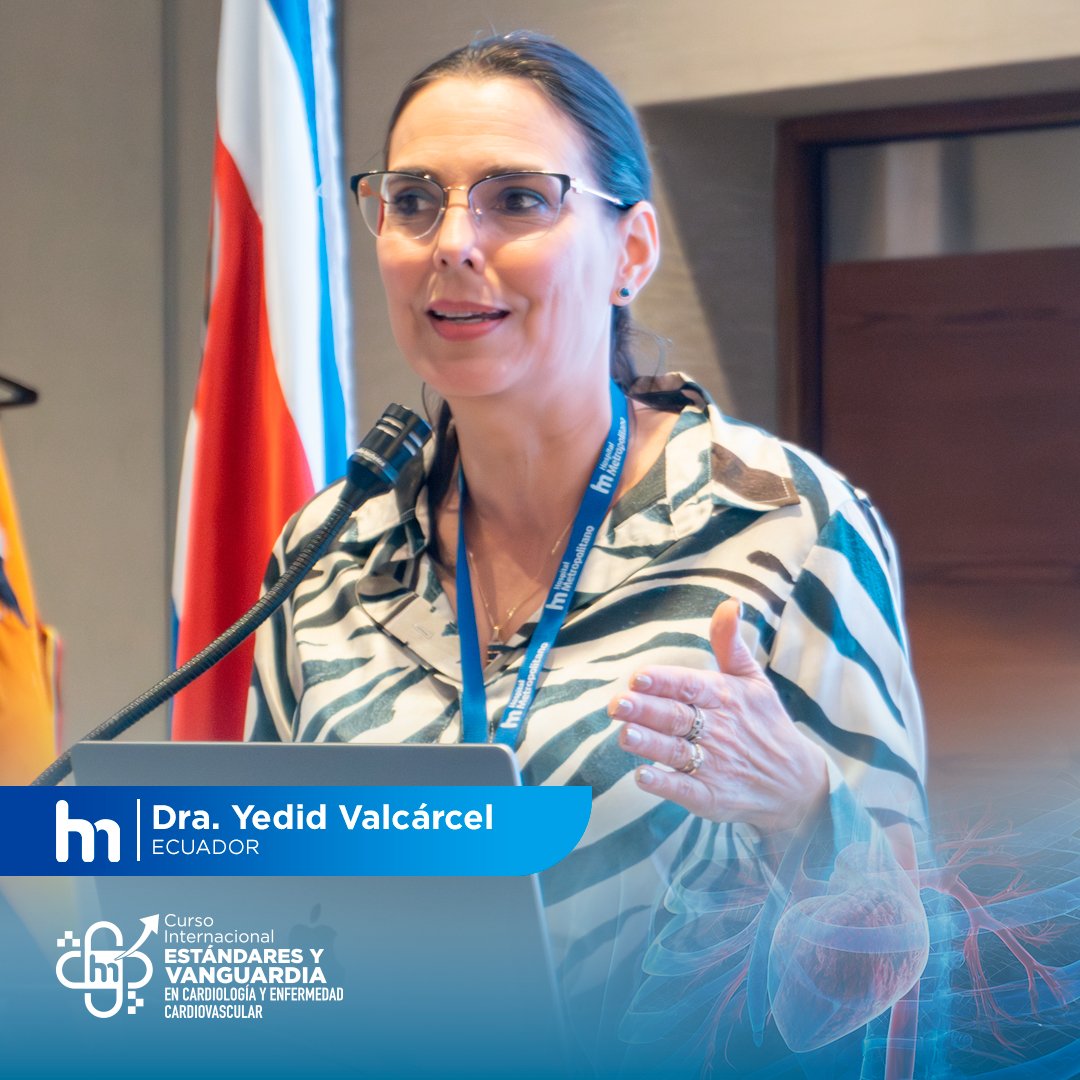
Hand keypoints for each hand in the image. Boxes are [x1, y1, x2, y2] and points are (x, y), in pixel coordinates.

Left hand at [609, 598, 828, 834]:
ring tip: (625, 734)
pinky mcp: (711, 798)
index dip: (664, 682)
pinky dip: (664, 784)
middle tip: (618, 704)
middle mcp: (718, 730)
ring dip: (649, 744)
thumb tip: (729, 603)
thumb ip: (730, 643)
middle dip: (646, 711)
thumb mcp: (754, 680)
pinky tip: (642, 776)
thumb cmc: (765, 724)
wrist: (796, 783)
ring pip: (675, 752)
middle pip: (676, 717)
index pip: (690, 686)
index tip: (638, 677)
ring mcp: (715, 766)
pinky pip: (684, 790)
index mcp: (726, 697)